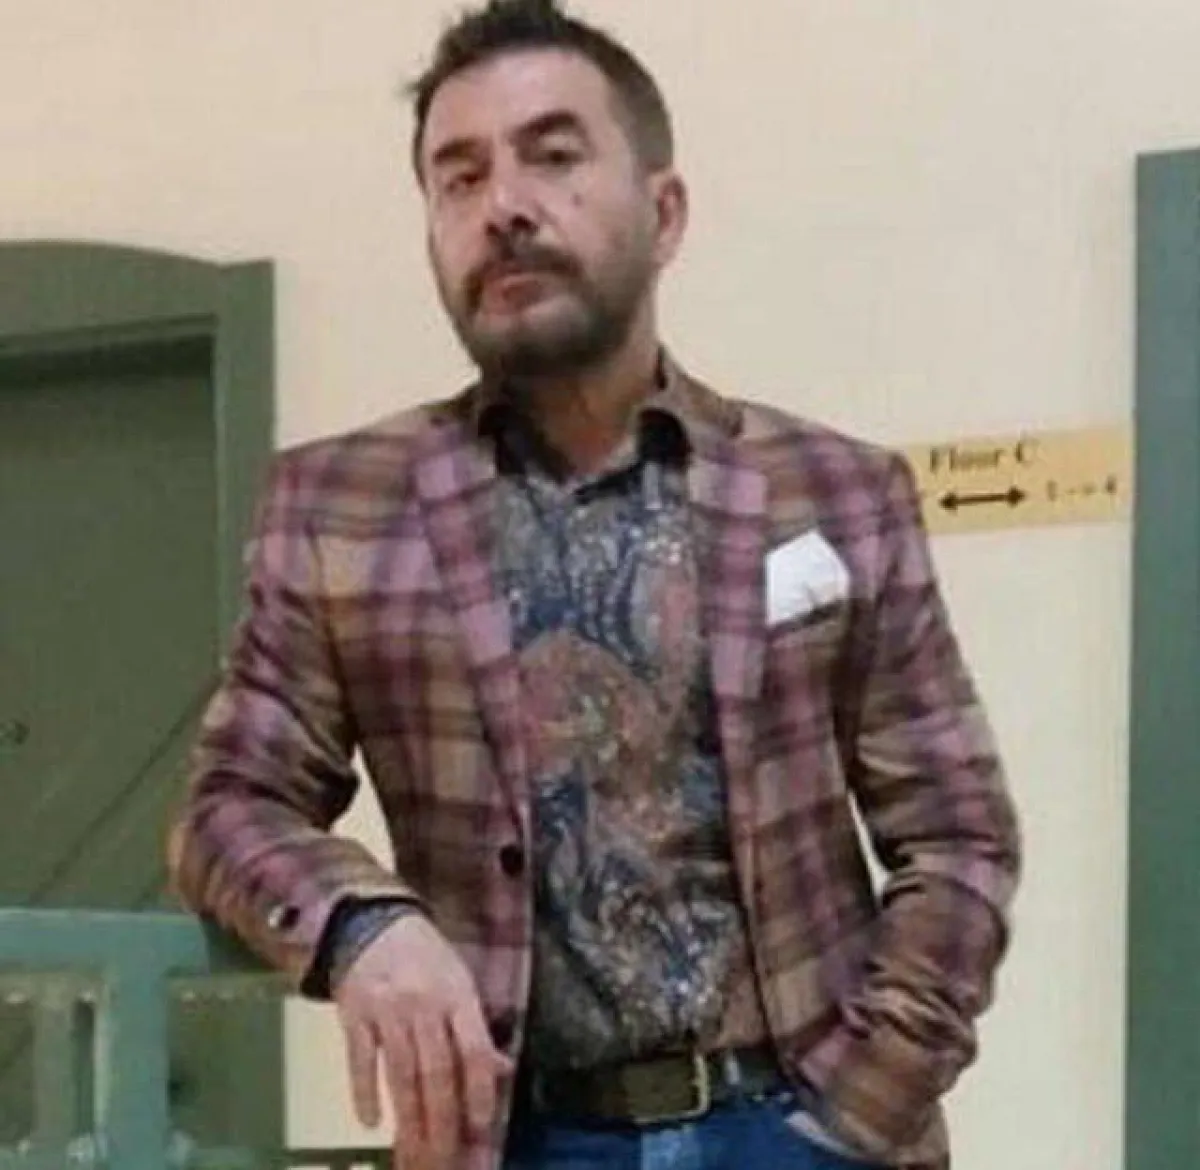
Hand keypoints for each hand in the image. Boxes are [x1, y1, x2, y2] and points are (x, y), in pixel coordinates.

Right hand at [333, 914, 513, 1168]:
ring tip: (412, 1154)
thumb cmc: (426, 958)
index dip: (479, 1090)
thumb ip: (476, 1028)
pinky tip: (371, 1123)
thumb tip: (500, 1070)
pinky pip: (359, 1059)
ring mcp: (387, 1009)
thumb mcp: (460, 981)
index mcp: (457, 994)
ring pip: (400, 1072)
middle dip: (441, 1120)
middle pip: (436, 1070)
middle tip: (443, 1159)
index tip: (482, 1125)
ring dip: (408, 1118)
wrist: (374, 923)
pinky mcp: (354, 1014)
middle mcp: (424, 1003)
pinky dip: (364, 1092)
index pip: (474, 1049)